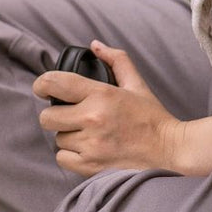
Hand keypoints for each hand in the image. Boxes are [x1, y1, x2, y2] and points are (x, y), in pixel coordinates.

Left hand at [34, 41, 186, 176]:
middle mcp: (92, 118)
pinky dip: (70, 156)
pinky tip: (88, 150)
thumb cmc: (152, 118)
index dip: (42, 84)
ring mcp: (90, 144)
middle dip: (56, 116)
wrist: (170, 151)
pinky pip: (61, 158)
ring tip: (90, 135)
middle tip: (71, 117)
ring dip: (68, 137)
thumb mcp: (136, 85)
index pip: (55, 83)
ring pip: (57, 139)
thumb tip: (94, 45)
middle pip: (47, 117)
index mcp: (101, 95)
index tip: (42, 89)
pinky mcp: (90, 166)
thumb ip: (116, 60)